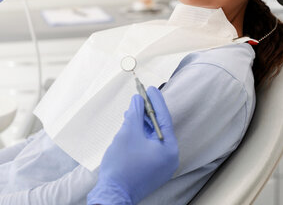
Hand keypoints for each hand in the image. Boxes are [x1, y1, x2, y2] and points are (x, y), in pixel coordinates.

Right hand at [87, 87, 178, 204]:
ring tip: (131, 111)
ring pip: (152, 138)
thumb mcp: (128, 133)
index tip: (151, 88)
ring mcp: (161, 166)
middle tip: (140, 96)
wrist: (113, 194)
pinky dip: (140, 136)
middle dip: (147, 112)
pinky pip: (148, 147)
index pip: (164, 118)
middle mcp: (169, 158)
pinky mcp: (151, 169)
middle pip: (158, 128)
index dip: (156, 101)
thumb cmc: (122, 165)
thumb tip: (137, 100)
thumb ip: (135, 113)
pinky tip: (130, 127)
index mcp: (169, 149)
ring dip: (141, 124)